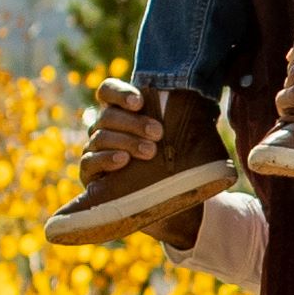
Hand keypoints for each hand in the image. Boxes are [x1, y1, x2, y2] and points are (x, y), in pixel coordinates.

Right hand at [81, 76, 209, 241]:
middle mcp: (103, 129)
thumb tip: (204, 110)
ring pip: (101, 136)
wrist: (164, 202)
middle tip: (158, 133)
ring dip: (126, 141)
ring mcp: (94, 150)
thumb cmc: (172, 164)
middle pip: (108, 115)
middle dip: (134, 122)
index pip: (108, 91)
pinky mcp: (89, 174)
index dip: (120, 93)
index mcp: (121, 113)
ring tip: (149, 151)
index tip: (140, 102)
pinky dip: (107, 159)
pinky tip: (123, 160)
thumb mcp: (177, 141)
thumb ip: (181, 122)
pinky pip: (90, 162)